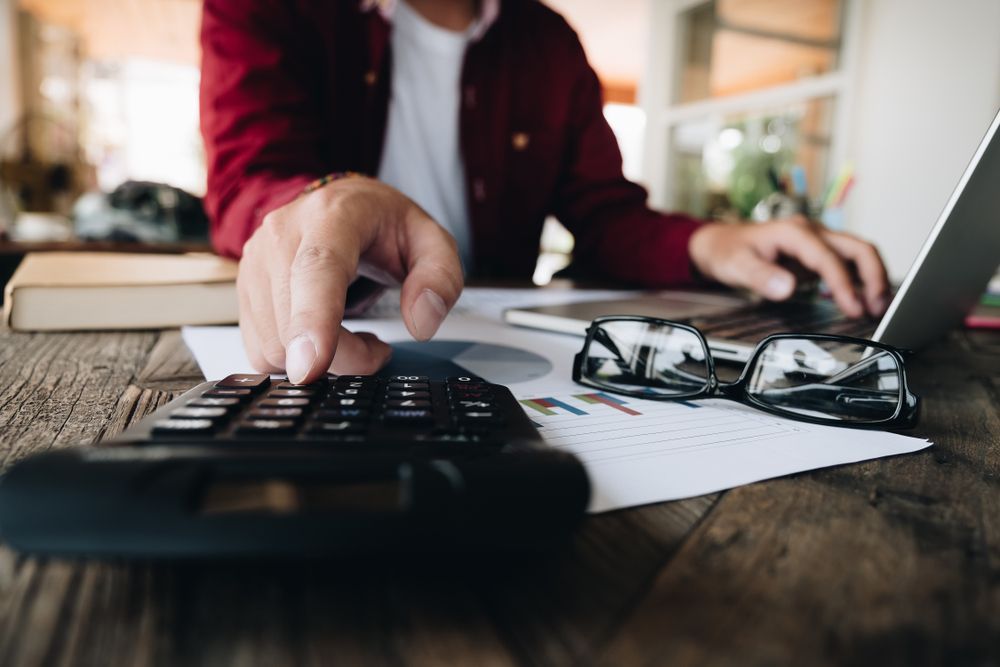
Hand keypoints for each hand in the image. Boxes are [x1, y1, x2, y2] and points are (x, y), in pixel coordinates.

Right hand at [237, 176, 463, 383]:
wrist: (340, 208)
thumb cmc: (384, 227)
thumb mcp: (432, 243)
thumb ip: (440, 279)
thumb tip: (421, 323)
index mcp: (332, 216)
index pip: (316, 269)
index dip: (312, 320)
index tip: (311, 366)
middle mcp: (282, 234)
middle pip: (294, 320)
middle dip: (341, 357)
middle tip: (377, 348)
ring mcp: (255, 263)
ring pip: (274, 345)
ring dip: (319, 360)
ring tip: (352, 335)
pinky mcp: (244, 291)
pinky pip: (262, 350)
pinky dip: (295, 360)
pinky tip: (323, 338)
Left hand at [688, 216, 888, 317]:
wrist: (719, 243)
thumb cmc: (727, 251)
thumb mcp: (736, 265)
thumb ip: (760, 276)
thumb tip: (787, 288)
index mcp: (794, 232)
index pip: (829, 257)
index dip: (844, 284)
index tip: (853, 307)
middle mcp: (811, 232)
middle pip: (858, 248)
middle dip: (874, 277)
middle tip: (879, 307)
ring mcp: (816, 242)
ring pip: (857, 254)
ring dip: (872, 279)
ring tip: (877, 307)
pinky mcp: (816, 254)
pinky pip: (846, 263)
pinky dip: (859, 280)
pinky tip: (859, 300)